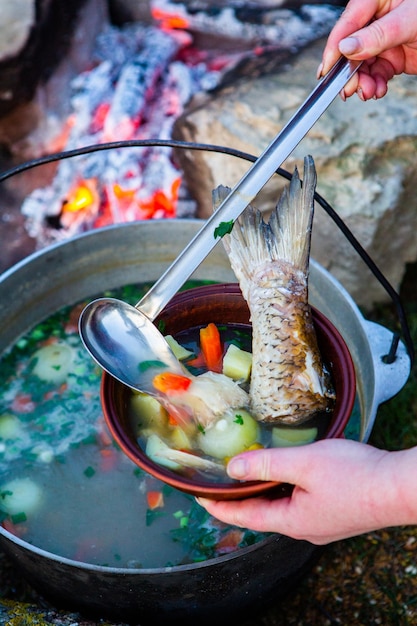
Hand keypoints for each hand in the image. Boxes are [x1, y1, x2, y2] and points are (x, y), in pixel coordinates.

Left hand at [197, 439, 413, 544]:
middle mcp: (304, 528)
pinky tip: (285, 474)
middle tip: (219, 483)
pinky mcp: (334, 513)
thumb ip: (266, 465)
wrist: (400, 487)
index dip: (219, 506)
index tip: (200, 496)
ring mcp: (321, 523)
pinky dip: (283, 490)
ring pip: (281, 508)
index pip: (244, 517)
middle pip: (261, 514)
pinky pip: (299, 503)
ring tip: (247, 474)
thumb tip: (233, 469)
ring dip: (262, 493)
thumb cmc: (355, 475)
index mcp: (292, 522)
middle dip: (239, 500)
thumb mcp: (304, 464)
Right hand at [319, 0, 416, 99]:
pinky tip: (377, 90)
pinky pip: (376, 74)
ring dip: (362, 82)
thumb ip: (377, 35)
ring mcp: (385, 40)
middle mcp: (377, 20)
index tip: (326, 70)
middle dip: (349, 72)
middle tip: (349, 89)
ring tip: (368, 92)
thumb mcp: (409, 20)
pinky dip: (375, 85)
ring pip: (362, 65)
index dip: (335, 49)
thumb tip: (347, 47)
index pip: (347, 24)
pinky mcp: (394, 57)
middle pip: (351, 49)